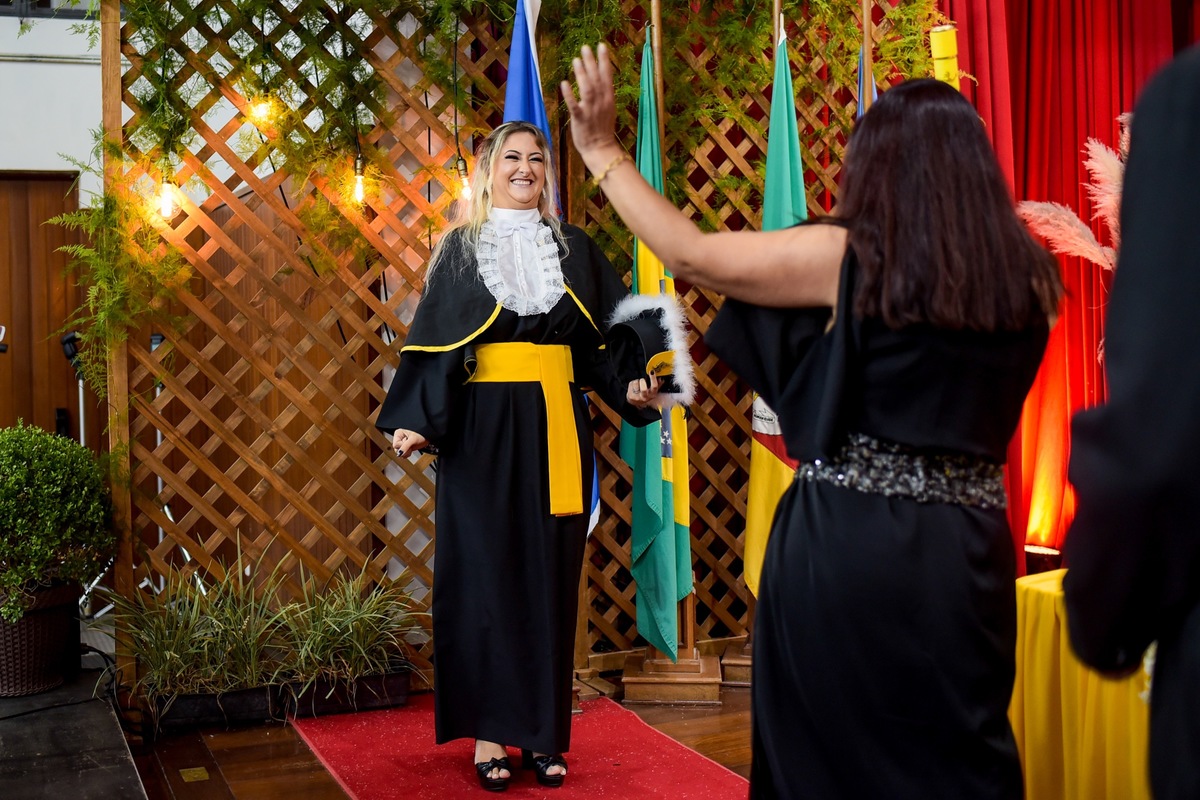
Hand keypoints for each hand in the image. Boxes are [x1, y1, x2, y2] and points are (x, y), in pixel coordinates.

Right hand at [392, 428, 427, 457]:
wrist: (427, 437)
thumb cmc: (421, 434)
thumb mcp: (413, 440)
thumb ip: (405, 446)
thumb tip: (399, 453)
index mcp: (398, 433)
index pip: (395, 445)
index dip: (402, 447)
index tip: (409, 444)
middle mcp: (399, 438)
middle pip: (397, 450)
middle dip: (405, 450)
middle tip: (411, 447)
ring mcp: (402, 444)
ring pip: (399, 453)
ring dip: (406, 453)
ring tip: (412, 448)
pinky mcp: (405, 448)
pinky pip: (403, 454)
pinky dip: (407, 454)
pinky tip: (411, 450)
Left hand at [560, 44, 622, 162]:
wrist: (601, 149)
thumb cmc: (602, 129)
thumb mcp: (608, 109)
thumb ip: (605, 93)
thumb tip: (602, 78)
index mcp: (609, 99)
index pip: (607, 76)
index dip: (604, 60)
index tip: (601, 46)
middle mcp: (601, 102)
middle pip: (597, 79)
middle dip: (592, 62)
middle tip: (585, 47)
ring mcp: (591, 111)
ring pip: (587, 89)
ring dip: (582, 74)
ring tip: (576, 60)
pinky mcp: (580, 119)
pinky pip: (574, 106)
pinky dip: (569, 95)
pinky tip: (564, 83)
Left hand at [626, 374, 660, 408]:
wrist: (635, 401)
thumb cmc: (645, 394)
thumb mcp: (652, 390)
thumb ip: (658, 385)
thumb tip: (661, 379)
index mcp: (652, 395)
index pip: (655, 386)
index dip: (653, 379)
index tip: (652, 372)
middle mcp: (645, 397)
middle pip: (644, 389)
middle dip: (642, 381)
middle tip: (642, 380)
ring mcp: (637, 397)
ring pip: (637, 383)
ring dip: (637, 381)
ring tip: (638, 385)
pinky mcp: (631, 396)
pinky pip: (632, 384)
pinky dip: (633, 383)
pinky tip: (634, 387)